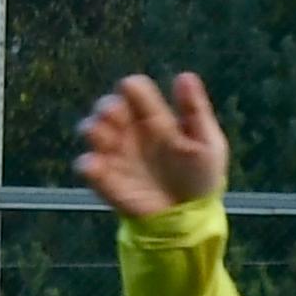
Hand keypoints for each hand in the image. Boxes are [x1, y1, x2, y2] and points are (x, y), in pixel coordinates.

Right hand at [74, 71, 231, 218]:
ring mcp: (115, 155)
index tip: (134, 92)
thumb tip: (184, 75)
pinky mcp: (106, 180)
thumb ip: (195, 111)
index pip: (134, 90)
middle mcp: (129, 131)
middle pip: (108, 106)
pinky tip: (96, 166)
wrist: (189, 220)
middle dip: (108, 107)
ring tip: (106, 137)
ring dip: (93, 128)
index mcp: (153, 117)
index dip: (132, 89)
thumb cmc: (200, 178)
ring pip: (91, 130)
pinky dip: (88, 165)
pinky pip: (87, 168)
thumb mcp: (208, 143)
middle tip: (115, 115)